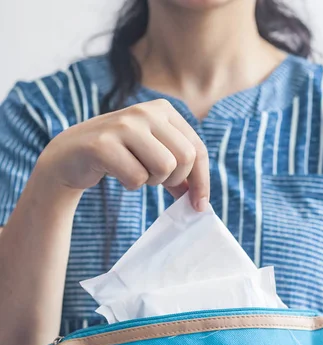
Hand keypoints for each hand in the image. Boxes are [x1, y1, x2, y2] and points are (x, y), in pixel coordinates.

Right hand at [36, 99, 209, 210]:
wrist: (70, 155)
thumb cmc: (118, 157)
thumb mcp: (152, 155)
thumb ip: (178, 171)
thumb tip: (200, 199)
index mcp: (163, 110)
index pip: (197, 149)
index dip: (202, 181)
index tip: (199, 205)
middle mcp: (145, 112)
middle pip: (185, 158)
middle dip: (174, 180)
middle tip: (154, 180)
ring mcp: (123, 126)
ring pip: (164, 167)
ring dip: (151, 181)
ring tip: (134, 172)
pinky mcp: (103, 144)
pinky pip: (136, 178)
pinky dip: (130, 184)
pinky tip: (116, 172)